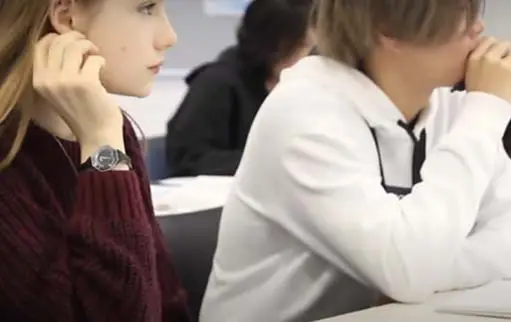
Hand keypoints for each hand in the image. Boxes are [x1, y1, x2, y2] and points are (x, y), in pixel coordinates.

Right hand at [33, 31, 124, 156]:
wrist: (98, 138)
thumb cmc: (83, 116)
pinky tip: (103, 68)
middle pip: (58, 43)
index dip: (57, 38)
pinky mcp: (86, 83)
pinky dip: (100, 60)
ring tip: (96, 56)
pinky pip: (94, 60)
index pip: (40, 47)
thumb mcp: (60, 93)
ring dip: (89, 47)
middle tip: (89, 46)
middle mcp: (48, 80)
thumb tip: (69, 47)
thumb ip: (58, 73)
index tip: (71, 41)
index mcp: (39, 82)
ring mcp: (66, 81)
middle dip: (76, 38)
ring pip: (75, 47)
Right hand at [466, 37, 510, 102]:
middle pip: (501, 43)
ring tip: (507, 70)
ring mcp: (501, 62)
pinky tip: (508, 76)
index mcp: (472, 59)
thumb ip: (478, 61)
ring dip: (510, 57)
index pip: (487, 40)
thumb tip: (489, 51)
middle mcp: (486, 58)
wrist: (483, 111)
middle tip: (504, 65)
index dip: (494, 46)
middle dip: (504, 51)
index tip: (496, 55)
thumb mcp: (469, 76)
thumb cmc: (476, 97)